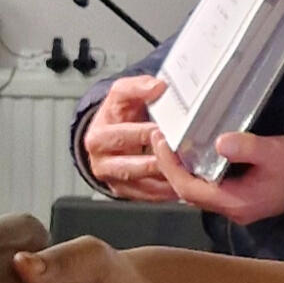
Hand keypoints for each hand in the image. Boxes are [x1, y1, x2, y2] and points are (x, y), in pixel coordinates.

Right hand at [81, 73, 181, 204]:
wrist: (109, 134)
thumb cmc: (117, 115)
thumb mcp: (122, 94)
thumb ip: (138, 86)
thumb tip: (158, 87)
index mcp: (98, 138)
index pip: (120, 136)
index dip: (141, 133)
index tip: (161, 130)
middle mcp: (102, 163)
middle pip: (132, 167)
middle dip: (157, 161)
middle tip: (178, 155)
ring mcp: (114, 180)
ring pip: (142, 185)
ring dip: (165, 180)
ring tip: (185, 173)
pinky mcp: (126, 192)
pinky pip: (149, 196)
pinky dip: (166, 191)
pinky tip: (182, 184)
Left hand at [151, 130, 283, 222]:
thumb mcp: (274, 152)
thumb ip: (248, 147)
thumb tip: (220, 142)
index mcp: (234, 201)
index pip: (190, 188)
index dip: (171, 166)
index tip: (161, 142)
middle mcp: (229, 208)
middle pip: (187, 191)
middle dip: (169, 166)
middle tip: (159, 138)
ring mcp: (232, 205)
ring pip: (194, 191)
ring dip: (179, 169)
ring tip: (170, 144)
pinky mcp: (235, 198)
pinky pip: (205, 187)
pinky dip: (193, 171)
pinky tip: (190, 154)